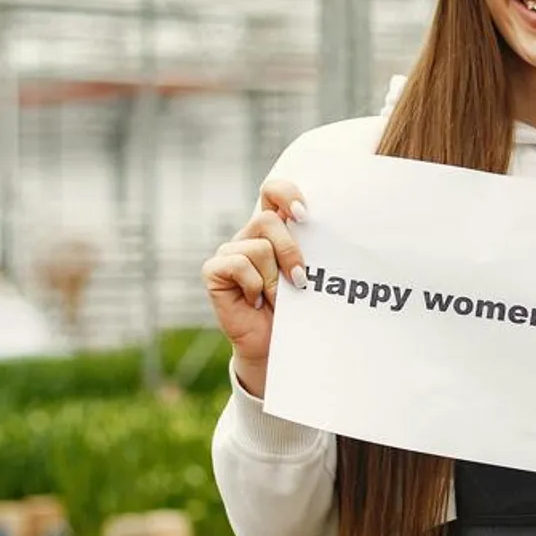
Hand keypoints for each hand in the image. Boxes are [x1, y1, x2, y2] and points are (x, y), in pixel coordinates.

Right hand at [201, 178, 308, 396]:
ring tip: (275, 299)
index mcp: (274, 229)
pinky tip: (255, 301)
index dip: (286, 194)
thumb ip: (310, 250)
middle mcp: (249, 235)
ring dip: (274, 279)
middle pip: (268, 220)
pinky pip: (238, 265)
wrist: (275, 344)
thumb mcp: (309, 275)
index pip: (273, 192)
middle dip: (290, 251)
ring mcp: (229, 252)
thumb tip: (321, 231)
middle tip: (300, 279)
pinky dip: (254, 286)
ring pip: (258, 247)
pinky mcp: (214, 271)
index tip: (304, 215)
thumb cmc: (296, 308)